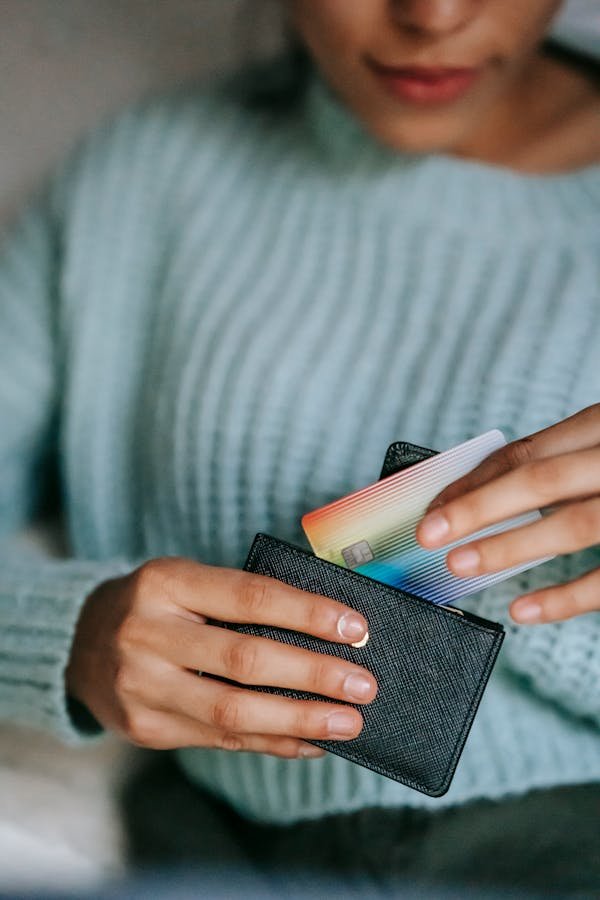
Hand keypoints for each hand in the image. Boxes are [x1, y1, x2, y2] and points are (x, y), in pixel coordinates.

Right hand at [66, 557, 375, 755]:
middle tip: (363, 684)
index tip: (356, 628)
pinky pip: (220, 741)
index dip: (306, 613)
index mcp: (164, 583)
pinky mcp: (145, 729)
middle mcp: (146, 634)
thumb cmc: (158, 604)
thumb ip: (243, 599)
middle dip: (312, 675)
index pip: (248, 597)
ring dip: (300, 720)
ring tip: (349, 722)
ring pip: (232, 712)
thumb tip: (330, 629)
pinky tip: (311, 741)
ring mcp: (140, 687)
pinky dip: (272, 742)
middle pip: (243, 660)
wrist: (78, 642)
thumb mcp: (188, 581)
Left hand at [416, 404, 599, 624]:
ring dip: (512, 548)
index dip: (474, 481)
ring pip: (575, 524)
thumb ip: (563, 464)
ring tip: (462, 567)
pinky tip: (526, 612)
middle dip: (478, 508)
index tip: (433, 506)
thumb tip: (483, 496)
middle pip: (540, 480)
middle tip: (429, 535)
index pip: (525, 453)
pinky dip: (568, 597)